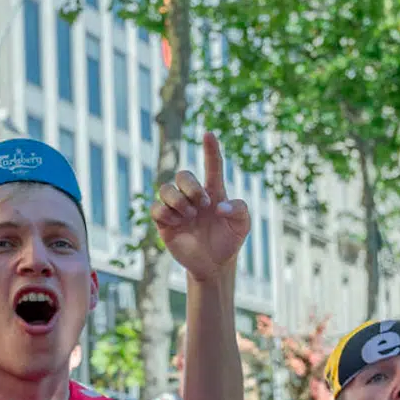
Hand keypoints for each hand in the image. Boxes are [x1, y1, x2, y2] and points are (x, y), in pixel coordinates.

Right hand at [151, 132, 250, 282]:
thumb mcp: (243, 224)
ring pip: (165, 188)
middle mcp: (193, 196)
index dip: (210, 149)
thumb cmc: (230, 240)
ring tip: (190, 215)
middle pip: (183, 174)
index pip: (212, 166)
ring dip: (178, 200)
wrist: (215, 265)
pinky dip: (165, 213)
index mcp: (213, 192)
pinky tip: (176, 222)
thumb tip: (219, 206)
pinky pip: (156, 208)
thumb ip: (238, 209)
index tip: (209, 134)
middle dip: (191, 186)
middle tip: (203, 205)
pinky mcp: (165, 223)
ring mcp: (177, 209)